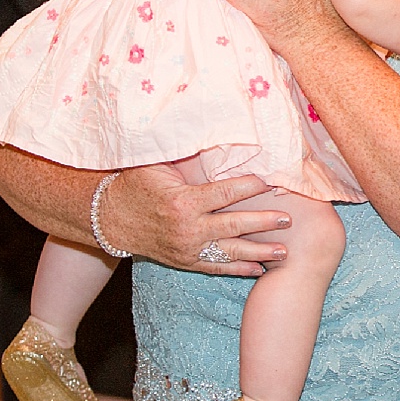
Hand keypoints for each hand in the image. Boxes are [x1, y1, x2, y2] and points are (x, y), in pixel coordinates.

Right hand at [99, 163, 291, 276]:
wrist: (110, 220)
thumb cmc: (134, 185)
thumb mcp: (154, 163)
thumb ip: (183, 152)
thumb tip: (210, 130)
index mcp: (183, 202)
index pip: (225, 193)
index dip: (251, 187)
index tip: (272, 182)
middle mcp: (188, 229)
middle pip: (234, 226)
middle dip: (263, 223)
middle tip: (288, 219)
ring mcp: (187, 249)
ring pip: (230, 253)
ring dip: (259, 253)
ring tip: (284, 252)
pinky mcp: (185, 262)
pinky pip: (216, 268)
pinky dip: (238, 269)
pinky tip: (259, 270)